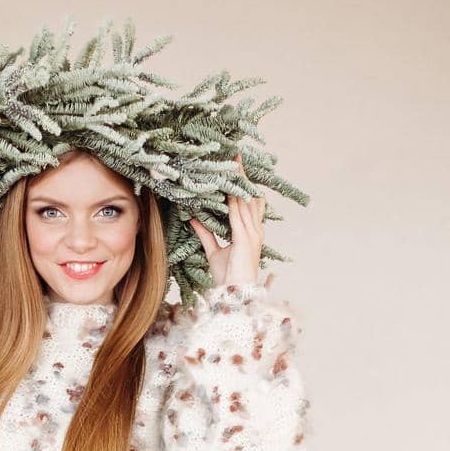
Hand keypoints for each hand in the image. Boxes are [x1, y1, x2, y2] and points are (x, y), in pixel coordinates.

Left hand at [188, 155, 264, 285]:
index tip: (237, 168)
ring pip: (245, 201)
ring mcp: (252, 233)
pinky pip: (238, 214)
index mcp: (251, 232)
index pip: (248, 203)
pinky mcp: (245, 239)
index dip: (243, 185)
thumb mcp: (214, 252)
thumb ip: (206, 235)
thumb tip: (194, 219)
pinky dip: (233, 199)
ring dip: (239, 181)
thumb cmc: (228, 277)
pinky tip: (228, 185)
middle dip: (242, 176)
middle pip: (249, 196)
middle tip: (236, 155)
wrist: (235, 294)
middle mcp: (255, 229)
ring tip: (234, 162)